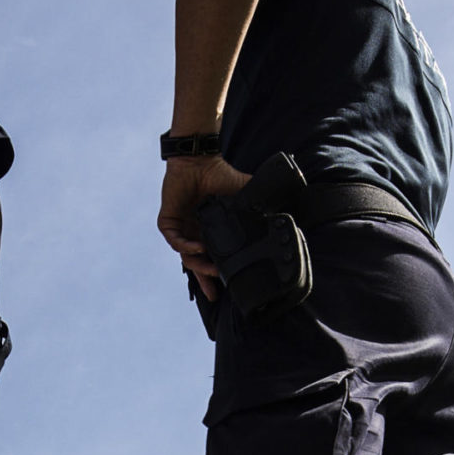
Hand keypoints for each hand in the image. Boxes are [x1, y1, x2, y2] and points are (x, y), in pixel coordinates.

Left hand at [158, 154, 250, 299]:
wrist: (200, 160)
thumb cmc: (219, 174)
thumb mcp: (243, 194)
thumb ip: (259, 204)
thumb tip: (285, 210)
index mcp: (207, 229)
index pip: (210, 256)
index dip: (216, 271)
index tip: (227, 284)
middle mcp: (192, 232)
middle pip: (195, 264)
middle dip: (205, 280)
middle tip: (215, 293)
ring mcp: (179, 228)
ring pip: (185, 257)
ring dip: (198, 266)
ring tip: (213, 270)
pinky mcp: (167, 221)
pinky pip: (175, 241)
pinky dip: (186, 247)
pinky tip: (199, 248)